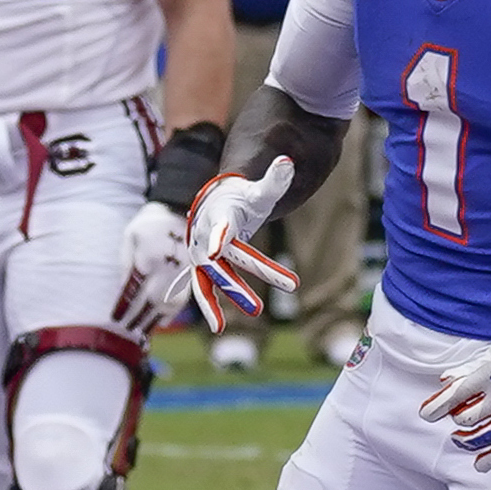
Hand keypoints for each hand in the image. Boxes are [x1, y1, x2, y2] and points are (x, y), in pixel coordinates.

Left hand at [112, 202, 189, 334]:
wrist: (181, 211)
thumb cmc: (150, 224)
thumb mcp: (131, 236)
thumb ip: (126, 262)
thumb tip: (122, 287)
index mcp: (148, 256)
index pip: (134, 290)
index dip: (124, 307)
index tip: (115, 318)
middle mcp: (167, 267)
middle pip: (151, 301)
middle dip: (139, 318)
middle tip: (127, 329)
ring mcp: (182, 272)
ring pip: (169, 304)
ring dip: (155, 320)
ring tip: (142, 331)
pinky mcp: (192, 276)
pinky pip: (182, 299)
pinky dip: (171, 313)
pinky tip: (162, 321)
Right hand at [170, 162, 296, 329]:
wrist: (217, 201)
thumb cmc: (241, 197)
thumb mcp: (258, 191)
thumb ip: (273, 181)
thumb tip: (288, 162)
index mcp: (219, 215)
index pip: (219, 228)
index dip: (216, 238)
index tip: (213, 252)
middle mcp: (205, 236)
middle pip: (221, 263)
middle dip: (235, 285)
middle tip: (256, 309)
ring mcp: (202, 254)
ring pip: (208, 279)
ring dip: (215, 301)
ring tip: (222, 327)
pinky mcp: (204, 268)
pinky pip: (204, 287)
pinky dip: (210, 306)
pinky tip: (218, 328)